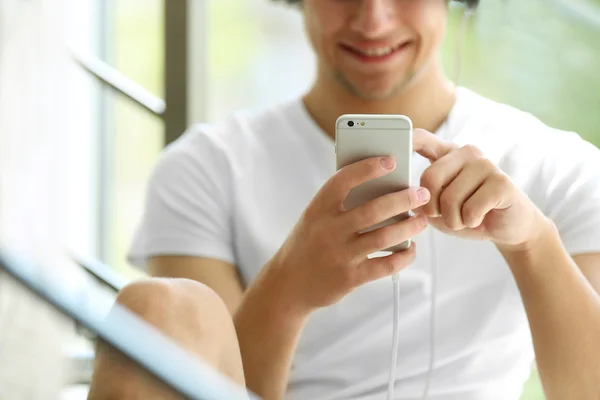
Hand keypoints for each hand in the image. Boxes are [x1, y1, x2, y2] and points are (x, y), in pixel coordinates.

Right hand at [267, 157, 430, 314]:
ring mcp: (340, 255)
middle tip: (421, 193)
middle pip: (373, 210)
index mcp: (317, 210)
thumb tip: (380, 187)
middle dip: (403, 199)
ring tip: (422, 220)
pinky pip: (386, 265)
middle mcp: (328, 230)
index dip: (367, 168)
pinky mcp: (350, 278)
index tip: (390, 161)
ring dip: (409, 227)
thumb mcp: (314, 219)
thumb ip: (338, 205)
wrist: (288, 285)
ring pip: (384, 237)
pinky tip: (411, 248)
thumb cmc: (307, 245)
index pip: (343, 181)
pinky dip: (404, 256)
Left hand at [412, 128, 547, 251]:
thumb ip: (420, 196)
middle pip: (430, 177)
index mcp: (446, 154)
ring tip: (464, 218)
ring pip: (450, 198)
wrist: (506, 226)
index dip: (407, 140)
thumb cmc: (466, 213)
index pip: (422, 138)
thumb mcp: (437, 205)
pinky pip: (470, 209)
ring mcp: (485, 164)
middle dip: (431, 207)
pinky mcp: (501, 182)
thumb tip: (402, 195)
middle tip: (443, 215)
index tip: (393, 148)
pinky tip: (480, 218)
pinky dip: (470, 222)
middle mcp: (465, 152)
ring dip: (453, 220)